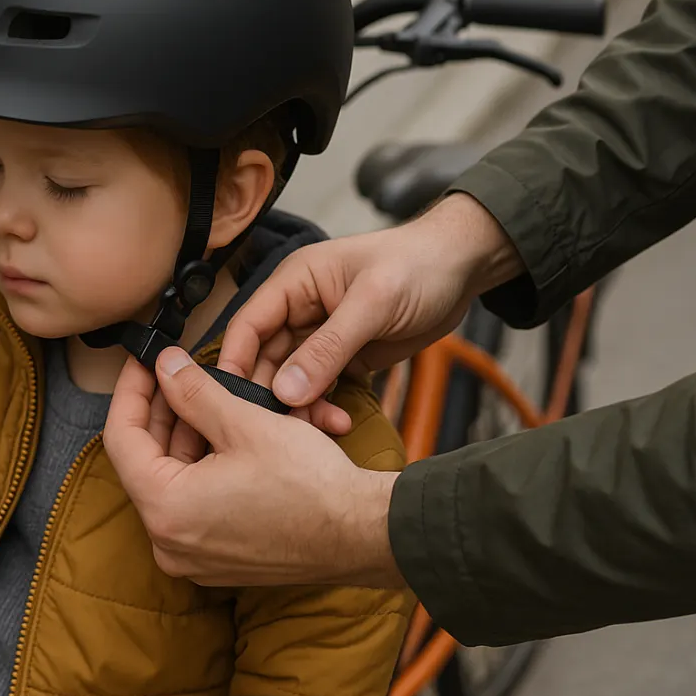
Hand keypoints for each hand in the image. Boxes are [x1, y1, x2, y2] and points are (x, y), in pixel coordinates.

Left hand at [104, 346, 403, 587]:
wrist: (362, 534)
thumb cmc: (310, 484)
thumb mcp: (244, 424)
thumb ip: (193, 392)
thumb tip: (164, 366)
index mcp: (166, 509)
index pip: (122, 438)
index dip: (131, 391)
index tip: (145, 363)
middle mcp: (170, 542)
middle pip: (147, 461)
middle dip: (163, 411)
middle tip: (177, 371)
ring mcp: (194, 557)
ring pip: (175, 480)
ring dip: (189, 436)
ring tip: (210, 394)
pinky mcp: (219, 559)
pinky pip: (197, 504)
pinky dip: (206, 466)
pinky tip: (228, 431)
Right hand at [220, 193, 521, 406]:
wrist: (464, 269)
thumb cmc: (418, 266)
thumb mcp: (371, 304)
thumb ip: (328, 348)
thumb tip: (285, 391)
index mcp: (295, 283)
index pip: (248, 325)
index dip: (235, 363)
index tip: (231, 403)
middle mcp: (300, 310)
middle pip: (266, 359)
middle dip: (274, 395)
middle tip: (286, 430)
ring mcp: (322, 336)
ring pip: (293, 380)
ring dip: (302, 406)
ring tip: (327, 426)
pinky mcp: (345, 357)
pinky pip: (321, 388)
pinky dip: (325, 407)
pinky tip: (341, 422)